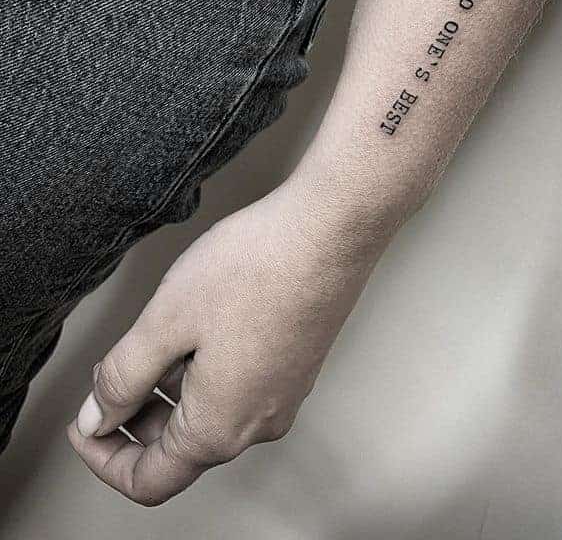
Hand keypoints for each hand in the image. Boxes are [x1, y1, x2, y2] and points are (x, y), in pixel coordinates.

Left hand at [66, 177, 383, 505]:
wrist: (328, 231)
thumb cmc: (256, 269)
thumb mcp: (164, 322)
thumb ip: (121, 379)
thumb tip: (100, 416)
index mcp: (220, 427)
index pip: (148, 480)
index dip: (103, 456)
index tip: (84, 423)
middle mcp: (258, 422)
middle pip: (181, 450)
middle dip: (136, 418)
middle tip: (113, 370)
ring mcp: (284, 394)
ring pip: (211, 416)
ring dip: (171, 391)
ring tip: (157, 335)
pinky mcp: (296, 365)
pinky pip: (240, 389)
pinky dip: (205, 373)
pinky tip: (199, 324)